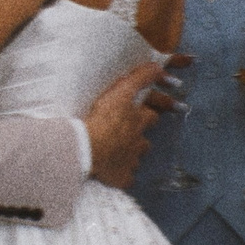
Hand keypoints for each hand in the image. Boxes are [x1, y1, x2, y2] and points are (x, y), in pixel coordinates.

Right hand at [83, 59, 167, 189]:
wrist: (87, 148)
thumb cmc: (102, 119)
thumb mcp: (121, 92)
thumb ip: (139, 78)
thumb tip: (158, 66)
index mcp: (138, 122)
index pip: (150, 117)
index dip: (148, 115)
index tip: (144, 114)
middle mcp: (138, 143)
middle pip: (145, 142)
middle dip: (139, 139)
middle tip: (127, 137)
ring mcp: (131, 162)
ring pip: (135, 160)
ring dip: (129, 157)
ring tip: (117, 155)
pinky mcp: (122, 178)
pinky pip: (125, 178)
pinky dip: (121, 176)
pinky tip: (112, 174)